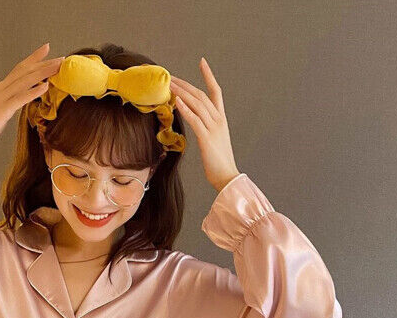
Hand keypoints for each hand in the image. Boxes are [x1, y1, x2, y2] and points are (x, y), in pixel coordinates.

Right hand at [0, 42, 63, 151]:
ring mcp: (2, 98)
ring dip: (43, 73)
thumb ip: (12, 101)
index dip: (34, 58)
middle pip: (25, 71)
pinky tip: (44, 86)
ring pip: (25, 81)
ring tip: (57, 67)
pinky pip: (20, 98)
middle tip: (60, 58)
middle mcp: (2, 88)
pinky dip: (33, 91)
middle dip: (44, 63)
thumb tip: (24, 98)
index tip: (47, 49)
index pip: (20, 68)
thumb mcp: (1, 109)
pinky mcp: (2, 110)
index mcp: (2, 88)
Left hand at [170, 58, 240, 192]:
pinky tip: (177, 102)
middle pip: (201, 95)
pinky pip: (195, 120)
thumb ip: (205, 129)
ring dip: (182, 93)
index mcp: (221, 119)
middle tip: (170, 76)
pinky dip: (186, 109)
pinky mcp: (207, 139)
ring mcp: (213, 128)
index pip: (216, 91)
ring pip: (197, 104)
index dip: (209, 76)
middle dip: (185, 84)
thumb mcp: (212, 142)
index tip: (202, 61)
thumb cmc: (218, 163)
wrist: (227, 177)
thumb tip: (194, 124)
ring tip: (169, 85)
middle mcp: (219, 120)